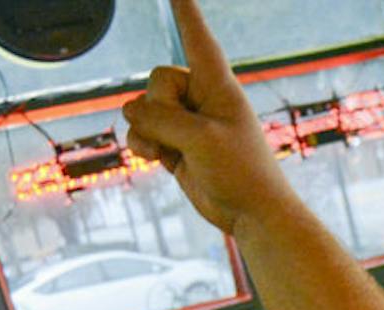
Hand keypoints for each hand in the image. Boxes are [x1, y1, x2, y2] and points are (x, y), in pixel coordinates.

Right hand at [121, 0, 297, 234]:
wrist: (252, 215)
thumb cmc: (241, 173)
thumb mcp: (200, 139)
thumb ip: (160, 117)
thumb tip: (131, 111)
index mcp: (219, 86)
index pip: (196, 38)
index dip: (184, 10)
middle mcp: (203, 97)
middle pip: (157, 80)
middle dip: (160, 108)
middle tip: (191, 137)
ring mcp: (187, 121)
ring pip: (143, 108)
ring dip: (149, 132)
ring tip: (174, 154)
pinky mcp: (176, 144)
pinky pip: (142, 130)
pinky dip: (144, 145)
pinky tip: (161, 161)